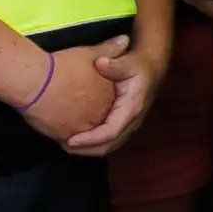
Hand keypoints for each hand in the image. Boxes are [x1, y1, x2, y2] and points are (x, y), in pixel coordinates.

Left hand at [47, 39, 156, 157]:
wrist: (151, 70)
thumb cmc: (138, 66)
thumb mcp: (129, 62)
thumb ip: (115, 64)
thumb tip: (100, 63)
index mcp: (131, 109)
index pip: (111, 132)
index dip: (91, 139)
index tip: (70, 139)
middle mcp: (131, 122)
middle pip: (108, 145)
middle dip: (85, 149)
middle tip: (61, 144)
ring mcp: (128, 126)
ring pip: (108, 146)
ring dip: (87, 149)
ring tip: (65, 144)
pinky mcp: (122, 126)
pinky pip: (107, 141)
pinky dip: (91, 144)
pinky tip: (76, 139)